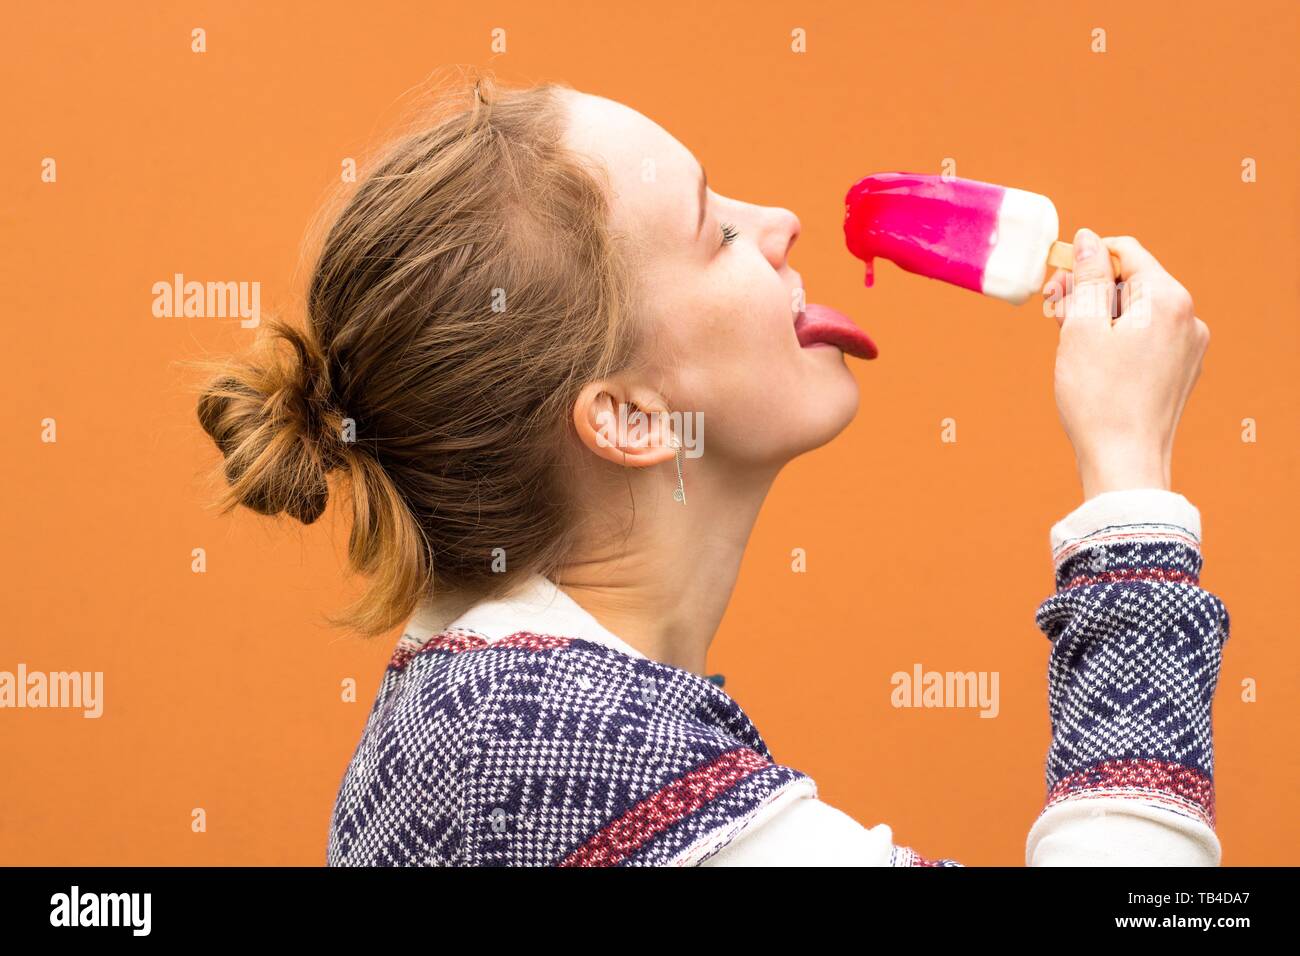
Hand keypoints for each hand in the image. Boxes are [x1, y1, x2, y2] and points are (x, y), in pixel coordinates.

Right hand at [1043, 228, 1209, 500]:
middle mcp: (1188, 318)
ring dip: (1098, 315)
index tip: (1054, 279)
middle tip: (1052, 313)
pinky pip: (1146, 337)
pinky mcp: (1180, 370)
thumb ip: (1086, 278)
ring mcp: (1187, 346)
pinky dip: (1116, 338)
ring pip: (1136, 311)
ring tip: (1066, 339)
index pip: (1126, 252)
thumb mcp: (1081, 328)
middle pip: (1132, 281)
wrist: (1125, 463)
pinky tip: (1090, 359)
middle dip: (1088, 290)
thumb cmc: (1099, 398)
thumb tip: (1087, 241)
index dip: (1084, 259)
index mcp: (1168, 299)